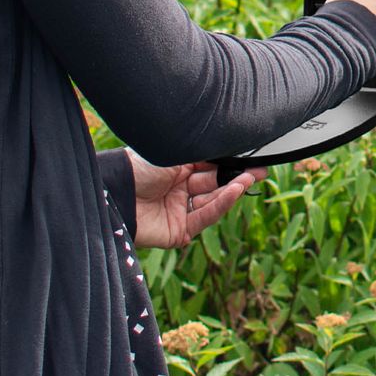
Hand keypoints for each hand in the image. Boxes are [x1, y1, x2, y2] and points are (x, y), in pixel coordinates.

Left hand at [126, 149, 267, 248]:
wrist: (116, 191)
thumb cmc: (139, 166)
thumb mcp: (174, 153)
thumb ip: (202, 154)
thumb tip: (228, 144)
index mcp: (176, 167)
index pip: (209, 166)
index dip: (229, 163)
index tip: (251, 158)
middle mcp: (179, 188)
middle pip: (214, 183)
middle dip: (236, 176)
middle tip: (259, 170)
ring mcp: (179, 210)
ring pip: (212, 201)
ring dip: (231, 190)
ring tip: (248, 178)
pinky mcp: (178, 231)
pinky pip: (204, 217)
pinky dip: (221, 205)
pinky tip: (234, 191)